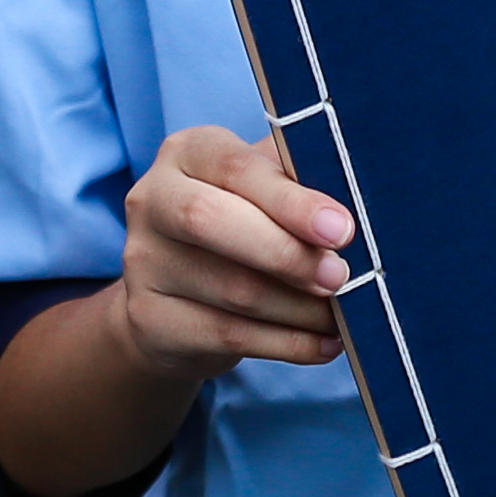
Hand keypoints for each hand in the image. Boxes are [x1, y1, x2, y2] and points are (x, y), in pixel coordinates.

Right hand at [111, 125, 352, 380]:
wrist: (177, 295)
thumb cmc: (244, 220)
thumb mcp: (265, 189)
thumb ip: (300, 184)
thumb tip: (353, 205)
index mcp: (187, 152)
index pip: (237, 168)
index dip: (292, 200)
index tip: (341, 229)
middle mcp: (151, 200)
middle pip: (212, 222)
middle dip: (287, 254)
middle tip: (340, 276)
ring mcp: (142, 262)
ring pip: (230, 288)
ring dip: (299, 307)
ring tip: (343, 314)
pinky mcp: (148, 319)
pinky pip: (227, 335)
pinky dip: (287, 343)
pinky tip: (324, 344)